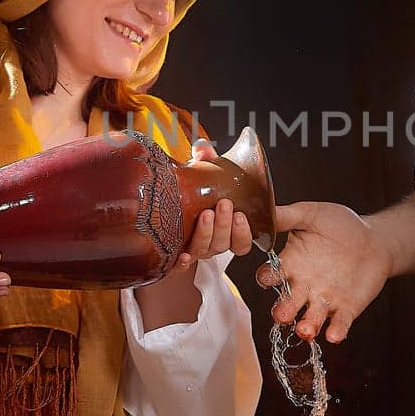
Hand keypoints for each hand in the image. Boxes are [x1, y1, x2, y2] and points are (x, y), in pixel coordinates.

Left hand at [178, 139, 254, 264]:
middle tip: (224, 205)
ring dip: (207, 234)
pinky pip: (180, 266)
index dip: (243, 233)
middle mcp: (213, 243)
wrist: (171, 198)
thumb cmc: (196, 191)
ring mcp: (195, 250)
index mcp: (226, 230)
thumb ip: (206, 161)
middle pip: (223, 244)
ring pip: (205, 251)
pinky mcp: (176, 256)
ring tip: (206, 214)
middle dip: (225, 225)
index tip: (241, 215)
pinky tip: (182, 255)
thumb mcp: (203, 174)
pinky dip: (182, 263)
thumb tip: (203, 148)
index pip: (241, 243)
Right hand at [254, 201, 392, 342]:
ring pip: (309, 319)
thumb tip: (262, 211)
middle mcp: (303, 286)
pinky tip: (334, 335)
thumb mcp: (312, 215)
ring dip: (306, 327)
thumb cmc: (342, 226)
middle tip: (283, 314)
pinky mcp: (346, 309)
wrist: (376, 240)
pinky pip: (338, 324)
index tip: (267, 279)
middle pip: (285, 304)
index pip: (270, 276)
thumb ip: (287, 216)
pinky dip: (336, 331)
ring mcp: (324, 300)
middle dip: (282, 311)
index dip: (266, 279)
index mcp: (291, 264)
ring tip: (306, 329)